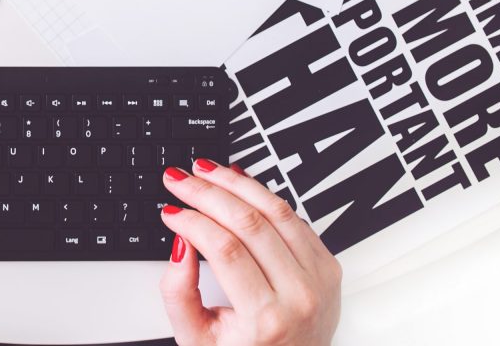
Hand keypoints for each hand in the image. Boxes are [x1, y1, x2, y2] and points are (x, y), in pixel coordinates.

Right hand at [159, 161, 340, 345]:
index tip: (171, 210)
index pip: (225, 249)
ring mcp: (319, 279)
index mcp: (265, 319)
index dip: (192, 221)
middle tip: (180, 179)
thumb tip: (180, 243)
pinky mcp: (328, 266)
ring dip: (236, 183)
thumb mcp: (196, 338)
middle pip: (249, 223)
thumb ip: (178, 293)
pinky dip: (264, 194)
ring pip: (276, 211)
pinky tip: (239, 182)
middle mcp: (299, 296)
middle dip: (207, 193)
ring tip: (206, 171)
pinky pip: (294, 218)